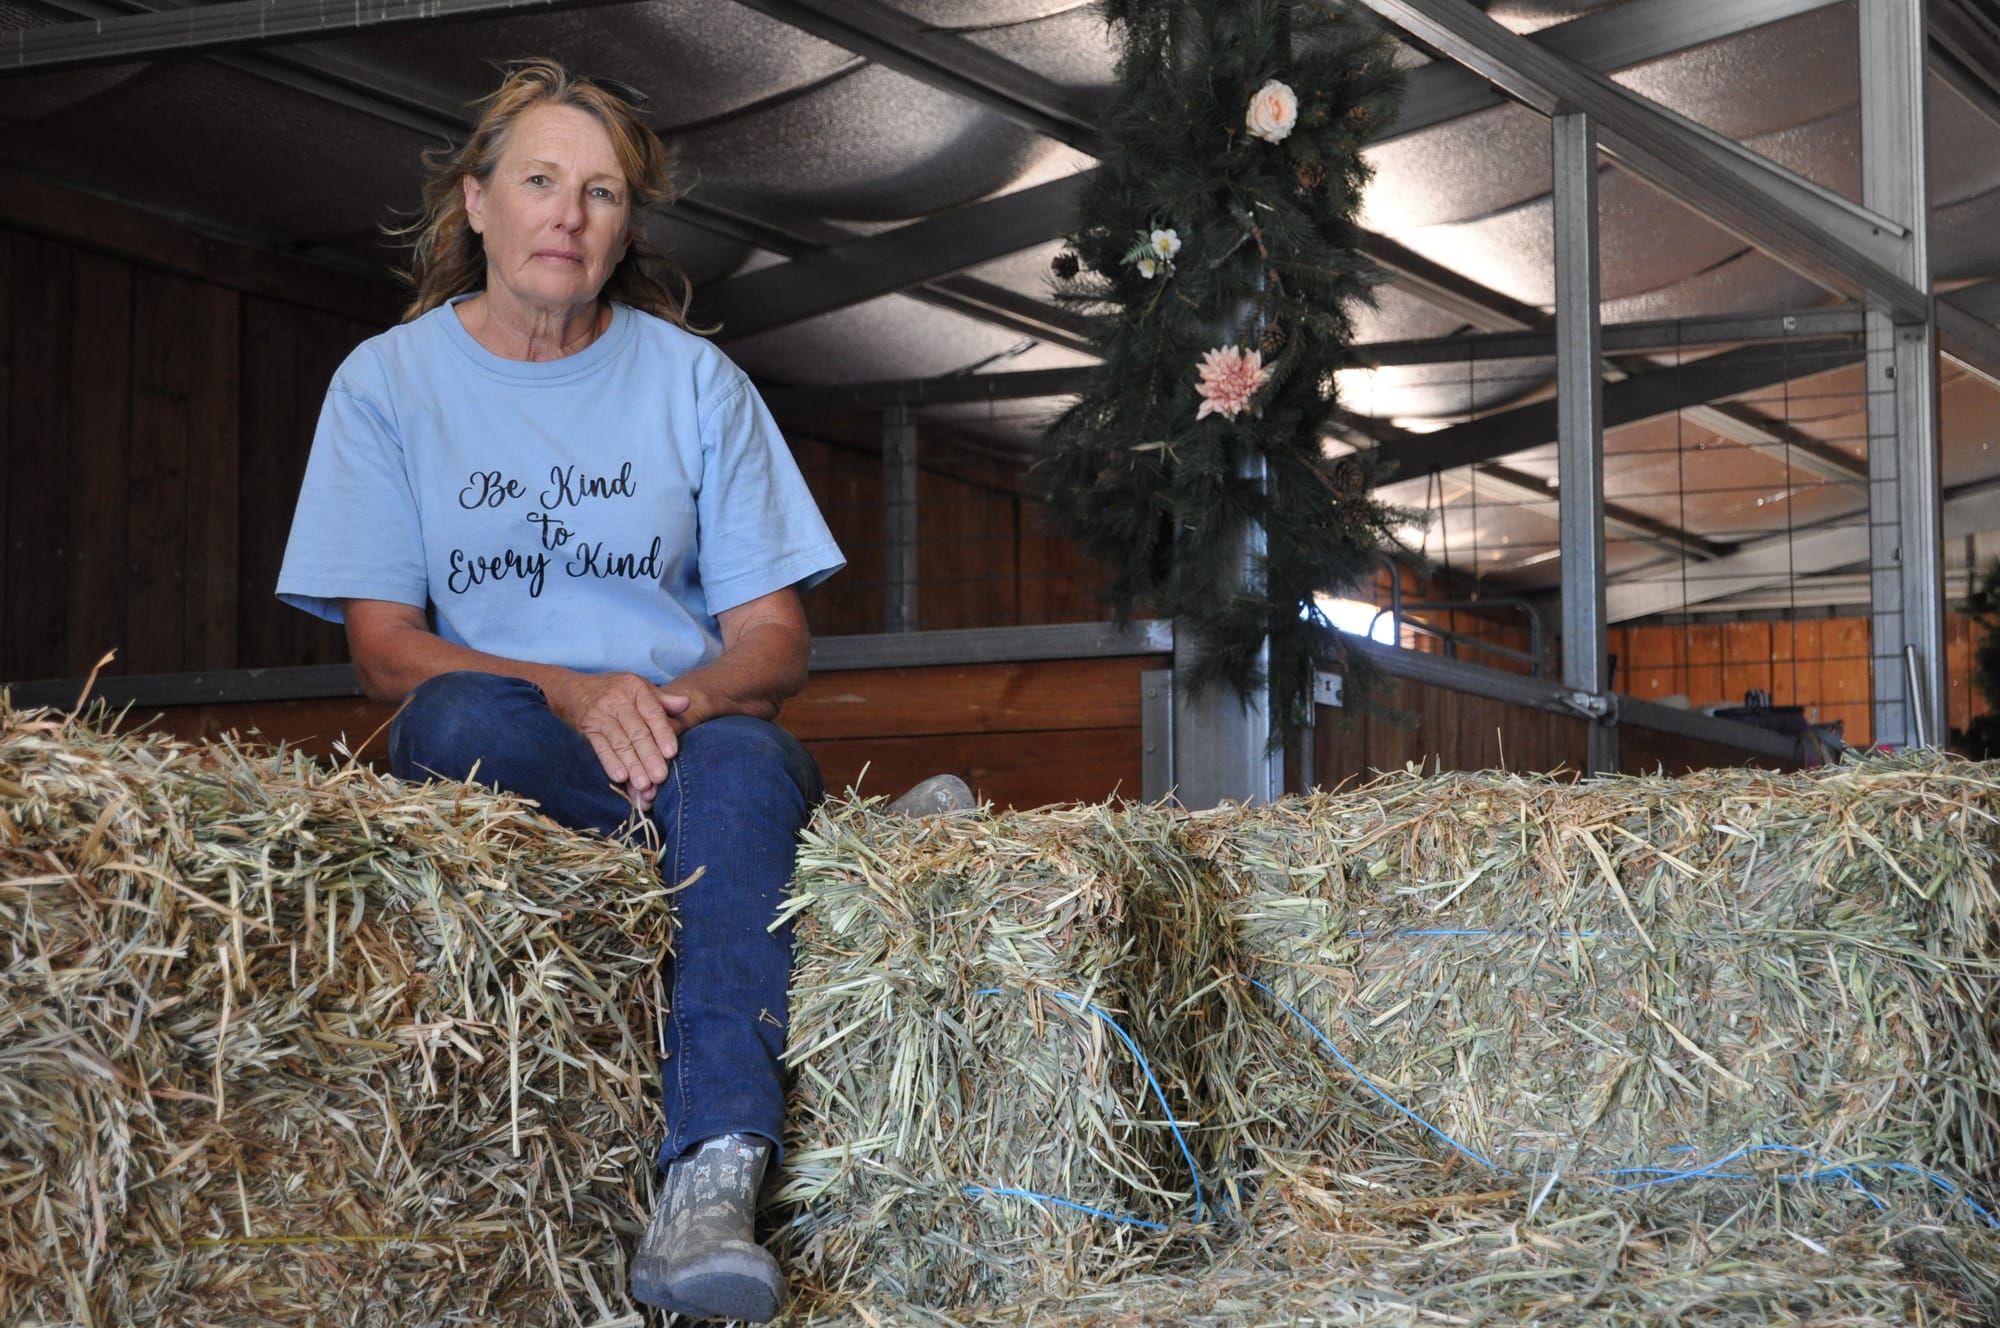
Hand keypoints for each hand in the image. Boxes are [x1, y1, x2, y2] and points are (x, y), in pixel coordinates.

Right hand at [548, 672, 687, 810]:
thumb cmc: (615, 690)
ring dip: (632, 765)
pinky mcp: (588, 730)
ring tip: (643, 784)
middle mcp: (617, 701)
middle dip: (649, 756)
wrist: (572, 689)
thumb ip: (663, 700)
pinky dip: (610, 763)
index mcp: (635, 689)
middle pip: (637, 732)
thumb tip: (686, 703)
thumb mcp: (638, 688)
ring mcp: (601, 716)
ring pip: (620, 743)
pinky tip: (620, 777)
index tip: (671, 753)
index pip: (652, 713)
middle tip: (660, 777)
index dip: (662, 733)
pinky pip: (600, 748)